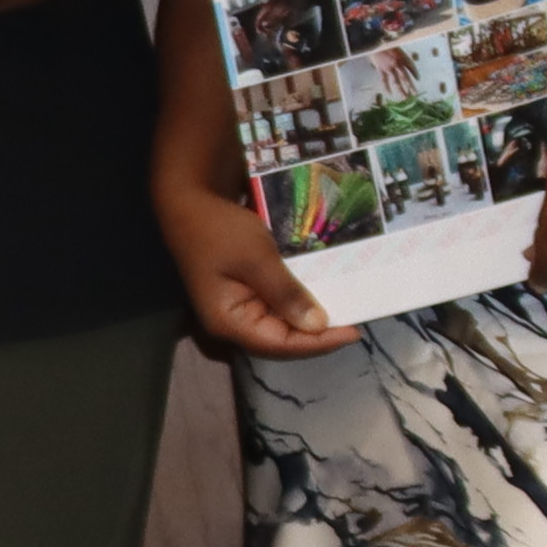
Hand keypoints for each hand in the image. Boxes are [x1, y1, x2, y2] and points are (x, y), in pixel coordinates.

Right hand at [158, 174, 358, 358]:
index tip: (354, 331)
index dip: (318, 343)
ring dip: (310, 320)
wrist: (190, 201)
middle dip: (317, 335)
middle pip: (281, 341)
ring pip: (280, 326)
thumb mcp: (257, 258)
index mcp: (229, 321)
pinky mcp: (245, 294)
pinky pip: (276, 307)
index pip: (280, 345)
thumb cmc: (219, 229)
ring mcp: (238, 309)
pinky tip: (322, 296)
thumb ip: (286, 293)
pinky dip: (299, 304)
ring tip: (344, 312)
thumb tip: (318, 325)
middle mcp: (232, 323)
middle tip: (356, 321)